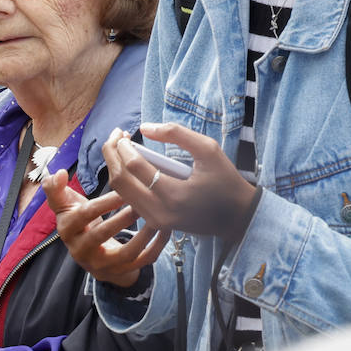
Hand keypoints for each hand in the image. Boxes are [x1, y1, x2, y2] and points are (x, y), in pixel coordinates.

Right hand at [44, 169, 168, 286]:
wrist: (88, 254)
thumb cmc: (79, 221)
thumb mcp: (65, 205)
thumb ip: (56, 188)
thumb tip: (58, 173)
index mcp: (68, 230)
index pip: (84, 215)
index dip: (103, 202)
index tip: (122, 190)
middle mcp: (80, 250)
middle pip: (102, 234)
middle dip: (123, 218)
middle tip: (141, 202)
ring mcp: (101, 265)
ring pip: (125, 252)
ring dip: (143, 235)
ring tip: (156, 216)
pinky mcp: (119, 273)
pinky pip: (141, 262)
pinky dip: (155, 248)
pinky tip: (165, 232)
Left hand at [103, 124, 258, 240]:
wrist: (237, 218)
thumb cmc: (226, 180)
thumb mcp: (208, 150)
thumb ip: (177, 133)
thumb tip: (144, 127)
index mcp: (174, 195)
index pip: (135, 167)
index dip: (123, 147)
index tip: (123, 133)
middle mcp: (160, 212)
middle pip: (120, 181)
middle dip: (112, 154)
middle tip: (116, 135)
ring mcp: (156, 221)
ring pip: (120, 192)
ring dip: (115, 167)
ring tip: (120, 146)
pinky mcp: (156, 223)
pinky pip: (129, 200)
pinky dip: (124, 180)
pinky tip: (128, 163)